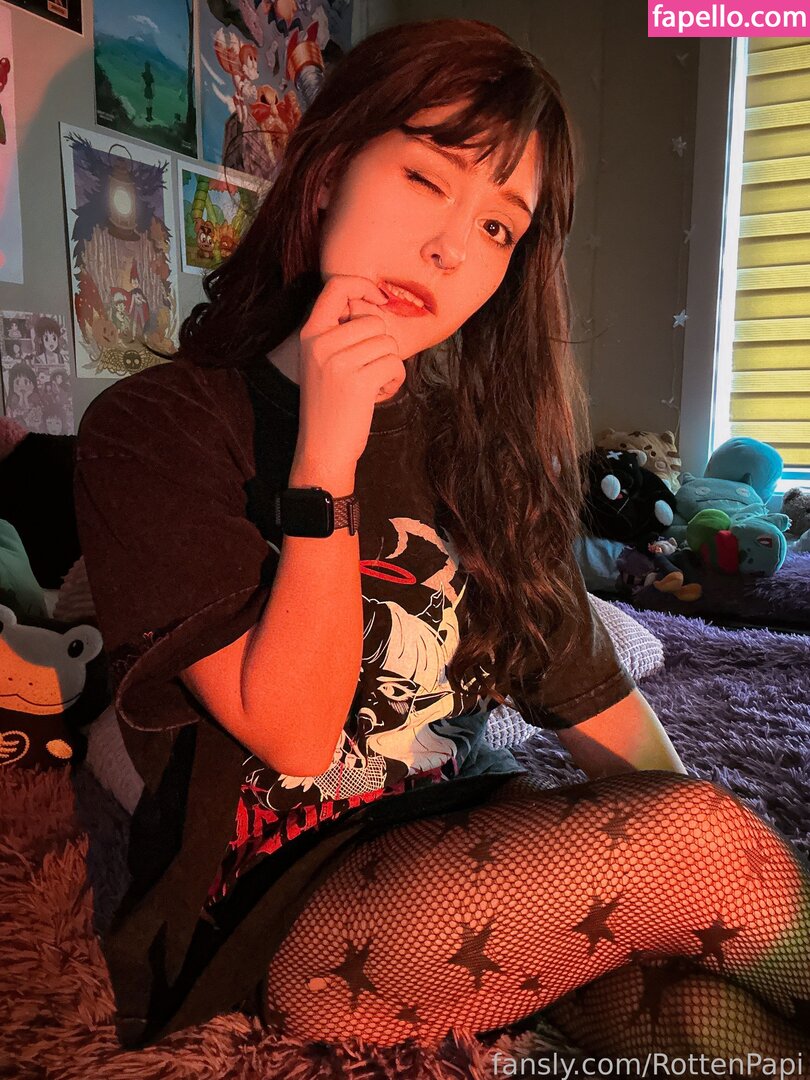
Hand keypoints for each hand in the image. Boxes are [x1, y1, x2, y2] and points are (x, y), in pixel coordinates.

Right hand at [294, 275, 404, 477]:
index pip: (336, 287)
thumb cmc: (330, 404)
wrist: (323, 448)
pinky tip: (377, 394)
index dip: (363, 286)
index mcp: (310, 334)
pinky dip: (394, 380)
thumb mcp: (323, 361)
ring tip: (369, 385)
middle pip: (374, 320)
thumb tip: (375, 304)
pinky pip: (394, 364)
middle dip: (381, 344)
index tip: (378, 299)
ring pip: (388, 343)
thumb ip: (341, 332)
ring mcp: (339, 361)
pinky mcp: (359, 380)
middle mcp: (321, 343)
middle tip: (367, 370)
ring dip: (388, 365)